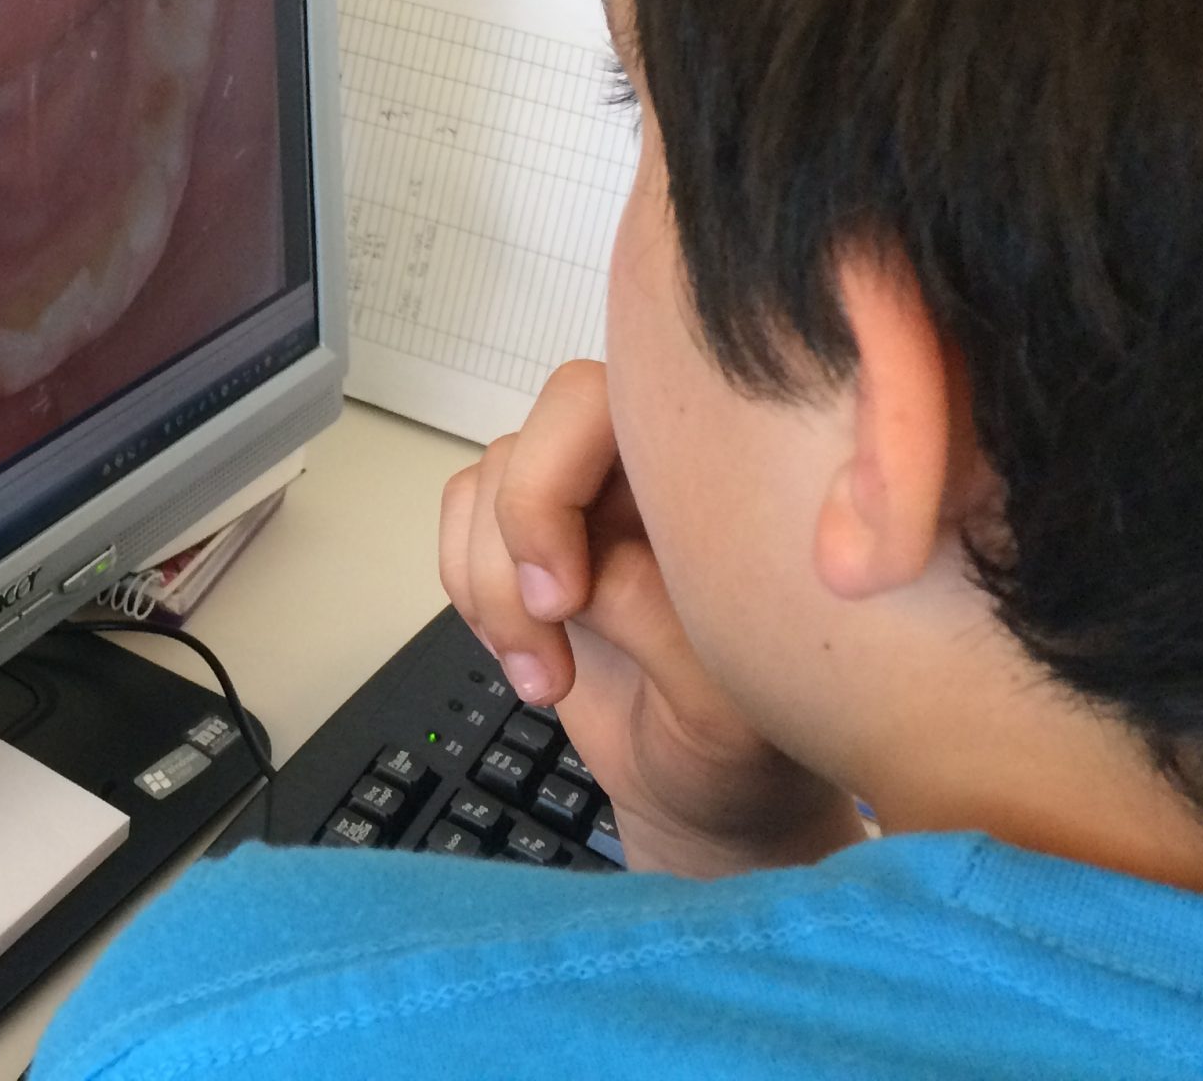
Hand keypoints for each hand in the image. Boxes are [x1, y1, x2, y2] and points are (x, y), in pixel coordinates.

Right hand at [437, 360, 865, 875]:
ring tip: (542, 677)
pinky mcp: (532, 541)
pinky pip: (461, 522)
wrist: (700, 796)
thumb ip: (662, 620)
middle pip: (540, 428)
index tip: (567, 598)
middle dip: (517, 529)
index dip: (557, 489)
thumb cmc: (741, 753)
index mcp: (719, 487)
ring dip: (491, 585)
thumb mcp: (726, 708)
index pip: (615, 406)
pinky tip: (522, 655)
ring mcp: (586, 503)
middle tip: (545, 626)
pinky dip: (470, 590)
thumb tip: (586, 570)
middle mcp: (649, 474)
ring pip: (489, 482)